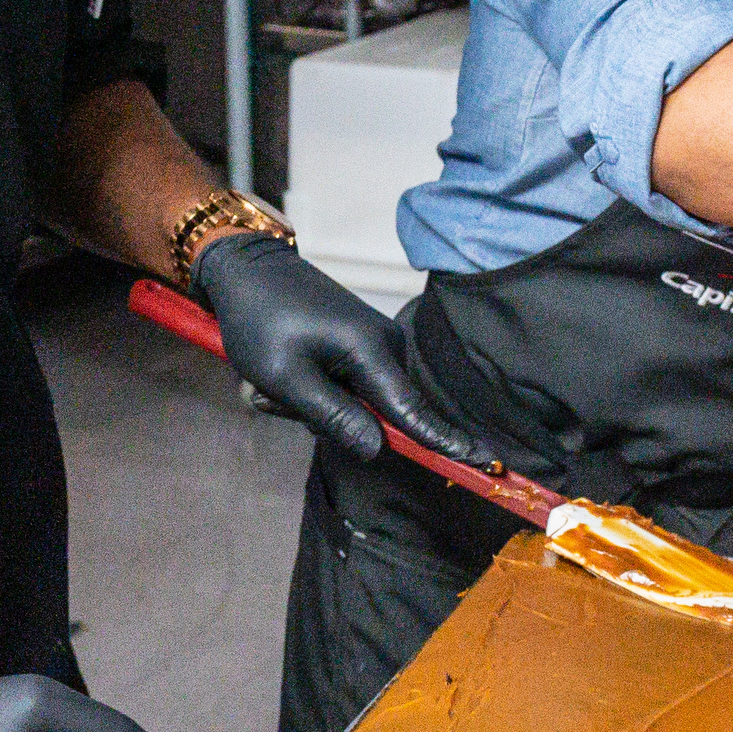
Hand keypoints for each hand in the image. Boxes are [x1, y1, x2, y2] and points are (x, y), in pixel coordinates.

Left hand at [189, 232, 493, 467]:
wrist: (246, 269)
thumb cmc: (260, 319)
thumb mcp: (284, 376)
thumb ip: (333, 416)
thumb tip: (378, 450)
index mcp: (371, 350)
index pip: (413, 411)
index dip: (446, 442)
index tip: (485, 462)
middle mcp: (385, 346)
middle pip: (374, 416)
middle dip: (324, 418)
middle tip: (274, 395)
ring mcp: (374, 344)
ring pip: (354, 405)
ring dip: (310, 404)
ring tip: (271, 381)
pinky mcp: (360, 345)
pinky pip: (344, 388)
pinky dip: (311, 389)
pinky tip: (279, 373)